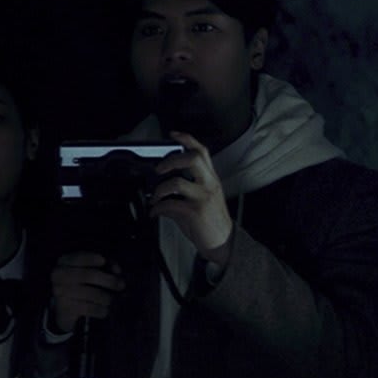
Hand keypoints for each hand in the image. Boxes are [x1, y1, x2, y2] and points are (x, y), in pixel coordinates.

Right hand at [49, 252, 124, 332]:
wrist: (68, 308)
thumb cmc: (85, 282)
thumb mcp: (94, 269)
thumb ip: (106, 266)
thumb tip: (117, 271)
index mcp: (64, 261)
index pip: (77, 258)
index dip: (90, 258)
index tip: (103, 260)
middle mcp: (58, 275)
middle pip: (87, 275)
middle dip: (108, 280)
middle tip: (122, 285)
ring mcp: (59, 292)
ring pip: (90, 293)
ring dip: (107, 297)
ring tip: (113, 300)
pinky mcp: (64, 308)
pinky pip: (88, 308)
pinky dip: (101, 310)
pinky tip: (106, 310)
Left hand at [149, 131, 232, 264]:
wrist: (223, 243)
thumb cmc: (211, 222)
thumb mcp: (203, 200)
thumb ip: (187, 189)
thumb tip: (162, 188)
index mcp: (211, 179)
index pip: (202, 152)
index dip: (187, 140)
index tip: (173, 134)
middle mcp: (210, 185)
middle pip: (193, 159)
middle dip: (171, 160)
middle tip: (159, 169)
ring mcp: (203, 198)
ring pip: (177, 182)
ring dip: (159, 189)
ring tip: (154, 197)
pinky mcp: (195, 213)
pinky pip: (170, 205)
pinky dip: (157, 209)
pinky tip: (155, 213)